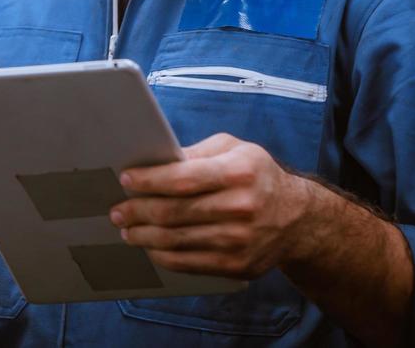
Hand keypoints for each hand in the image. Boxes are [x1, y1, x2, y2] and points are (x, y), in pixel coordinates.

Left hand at [110, 132, 313, 278]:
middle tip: (117, 210)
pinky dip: (162, 255)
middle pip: (173, 213)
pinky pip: (188, 263)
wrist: (296, 218)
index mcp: (238, 172)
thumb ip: (196, 153)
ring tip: (127, 229)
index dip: (149, 181)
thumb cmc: (256, 176)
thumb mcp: (233, 149)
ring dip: (143, 236)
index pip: (182, 178)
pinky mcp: (236, 266)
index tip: (126, 179)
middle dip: (137, 211)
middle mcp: (240, 207)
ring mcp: (238, 241)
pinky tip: (150, 246)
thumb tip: (156, 161)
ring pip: (176, 241)